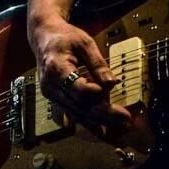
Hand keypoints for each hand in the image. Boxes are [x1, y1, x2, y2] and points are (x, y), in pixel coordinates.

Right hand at [28, 15, 132, 129]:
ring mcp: (51, 94)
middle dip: (104, 114)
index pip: (77, 88)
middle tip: (126, 119)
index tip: (112, 91)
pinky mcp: (55, 99)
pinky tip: (102, 131)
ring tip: (119, 129)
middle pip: (79, 106)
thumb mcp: (84, 43)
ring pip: (76, 114)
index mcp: (56, 68)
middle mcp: (50, 85)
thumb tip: (112, 83)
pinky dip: (88, 122)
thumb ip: (97, 64)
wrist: (43, 37)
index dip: (95, 93)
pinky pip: (72, 113)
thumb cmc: (64, 37)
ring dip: (99, 123)